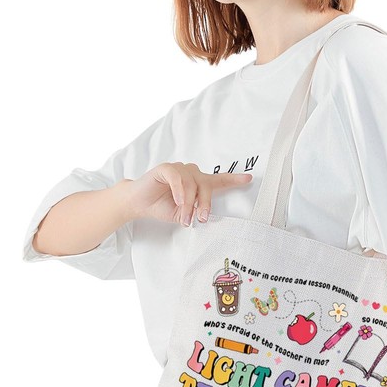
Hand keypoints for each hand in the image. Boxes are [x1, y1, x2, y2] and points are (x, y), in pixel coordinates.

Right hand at [121, 162, 252, 225]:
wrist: (138, 204)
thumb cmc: (161, 207)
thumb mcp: (182, 214)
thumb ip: (194, 211)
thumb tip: (203, 216)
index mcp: (197, 183)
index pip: (218, 179)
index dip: (234, 179)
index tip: (248, 179)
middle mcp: (191, 173)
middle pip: (207, 185)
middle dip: (205, 204)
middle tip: (201, 219)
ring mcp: (179, 169)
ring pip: (193, 183)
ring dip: (190, 202)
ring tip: (185, 216)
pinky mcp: (166, 168)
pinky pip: (178, 178)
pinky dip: (180, 191)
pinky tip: (178, 202)